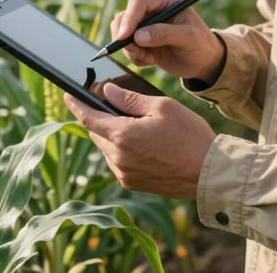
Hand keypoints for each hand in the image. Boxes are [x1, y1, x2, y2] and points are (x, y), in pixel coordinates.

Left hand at [64, 85, 215, 198]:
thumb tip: (108, 92)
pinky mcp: (132, 183)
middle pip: (96, 133)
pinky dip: (120, 147)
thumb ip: (130, 99)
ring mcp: (124, 174)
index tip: (68, 95)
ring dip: (110, 133)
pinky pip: (117, 160)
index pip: (89, 119)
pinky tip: (138, 138)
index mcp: (123, 136)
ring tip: (128, 120)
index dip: (76, 106)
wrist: (208, 172)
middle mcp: (118, 158)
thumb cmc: (189, 135)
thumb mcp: (161, 107)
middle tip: (105, 101)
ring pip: (106, 147)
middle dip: (97, 117)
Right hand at [113, 0, 224, 84]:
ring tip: (149, 59)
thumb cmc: (201, 44)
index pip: (138, 3)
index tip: (124, 37)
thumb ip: (164, 34)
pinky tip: (150, 61)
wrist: (203, 60)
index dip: (129, 19)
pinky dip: (134, 56)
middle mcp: (152, 7)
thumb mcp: (188, 38)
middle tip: (138, 54)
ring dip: (130, 49)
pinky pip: (126, 46)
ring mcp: (144, 23)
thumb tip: (137, 36)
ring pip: (121, 32)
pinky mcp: (140, 39)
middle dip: (126, 38)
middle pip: (124, 17)